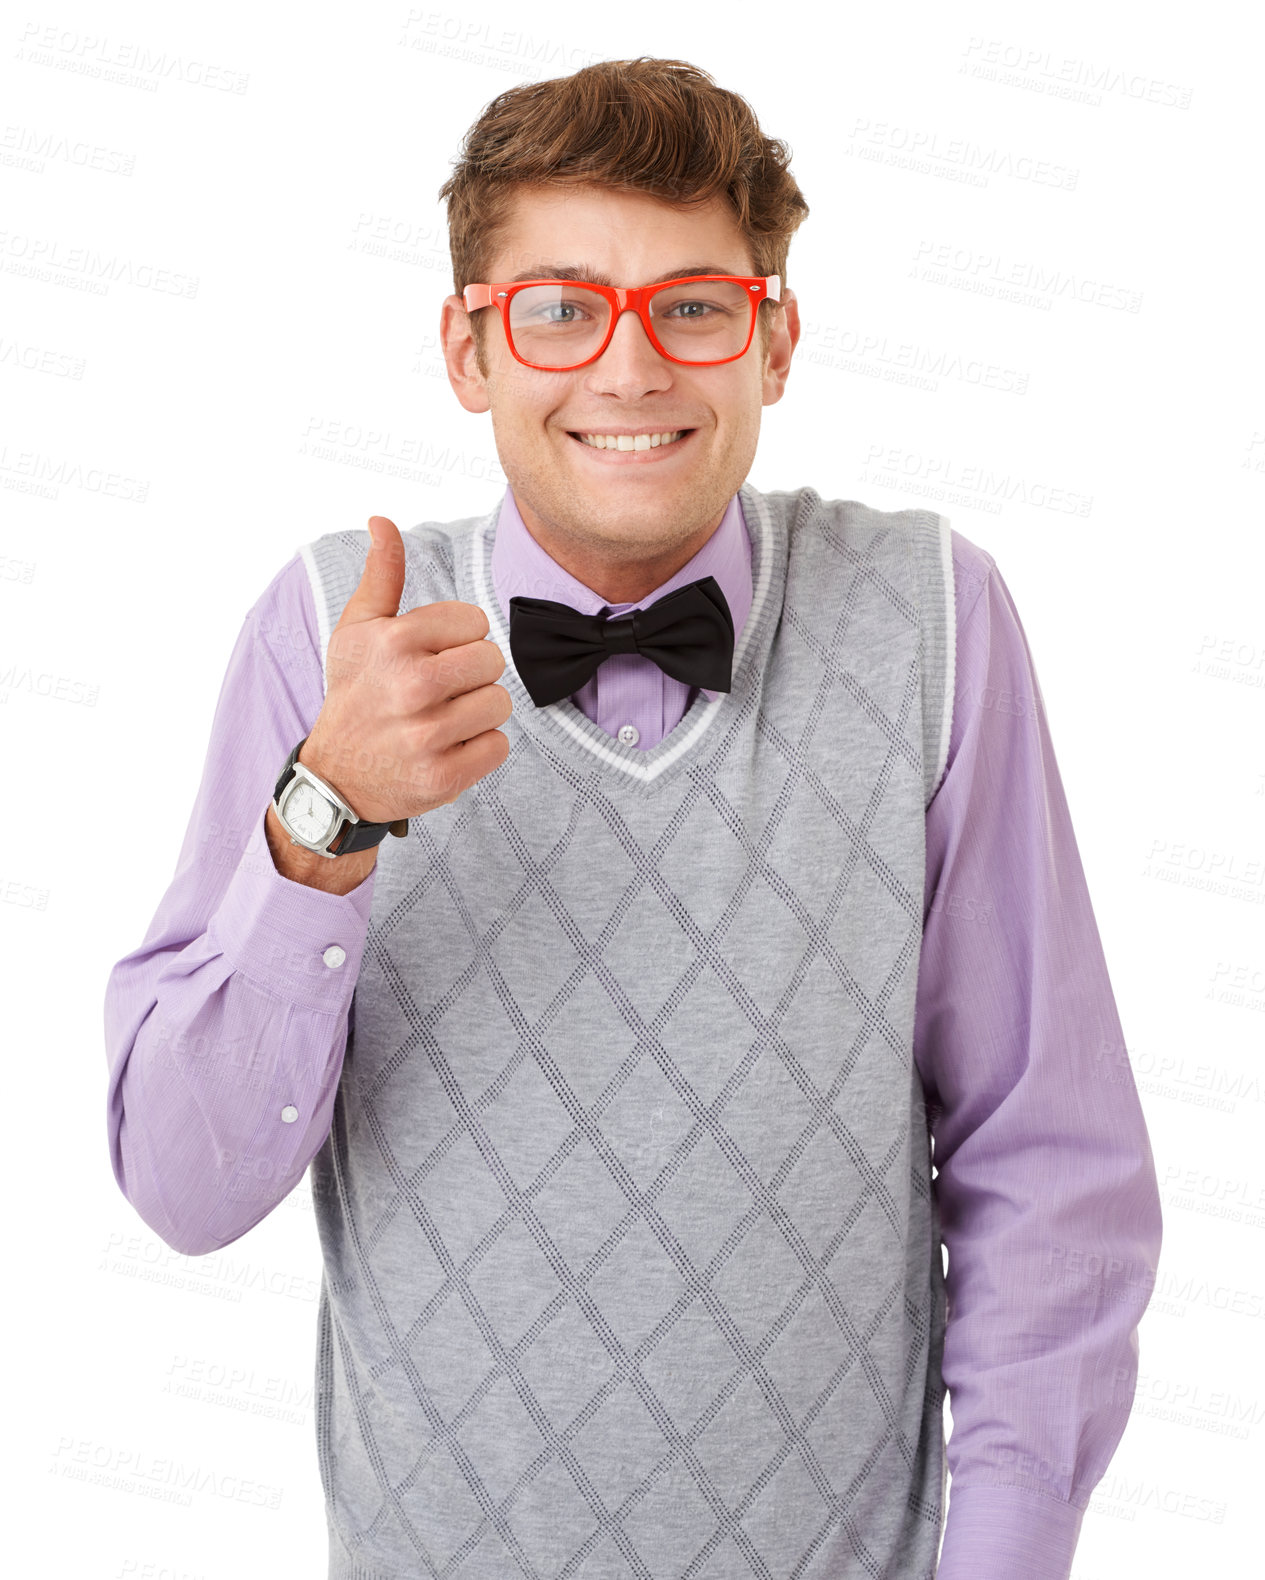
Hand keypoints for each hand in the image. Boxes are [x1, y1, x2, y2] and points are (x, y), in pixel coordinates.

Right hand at [300, 515, 511, 823]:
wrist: (336, 776)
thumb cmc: (355, 693)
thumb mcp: (357, 629)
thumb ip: (381, 574)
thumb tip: (382, 520)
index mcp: (394, 641)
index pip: (476, 621)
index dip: (457, 639)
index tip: (429, 657)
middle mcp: (411, 686)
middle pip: (493, 661)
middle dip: (473, 674)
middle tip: (439, 691)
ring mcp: (427, 734)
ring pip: (500, 704)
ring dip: (478, 713)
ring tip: (442, 720)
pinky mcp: (443, 776)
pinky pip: (498, 746)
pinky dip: (479, 749)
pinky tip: (447, 748)